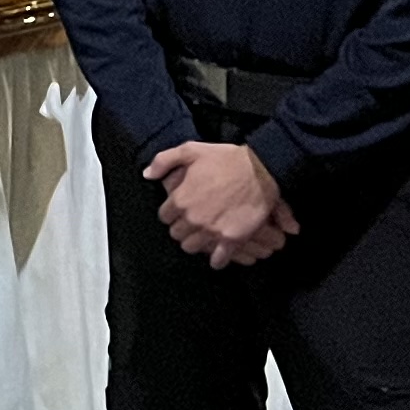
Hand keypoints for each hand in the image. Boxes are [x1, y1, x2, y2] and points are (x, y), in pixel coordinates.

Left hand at [149, 137, 298, 268]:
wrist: (261, 168)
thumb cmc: (227, 158)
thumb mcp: (190, 150)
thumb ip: (163, 161)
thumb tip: (147, 175)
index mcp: (180, 199)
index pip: (164, 216)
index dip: (172, 213)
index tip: (179, 211)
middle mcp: (192, 218)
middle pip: (176, 234)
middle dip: (182, 228)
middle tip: (191, 224)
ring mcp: (212, 230)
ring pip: (192, 247)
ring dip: (196, 243)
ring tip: (203, 237)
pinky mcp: (232, 239)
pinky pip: (219, 259)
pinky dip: (218, 259)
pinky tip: (219, 255)